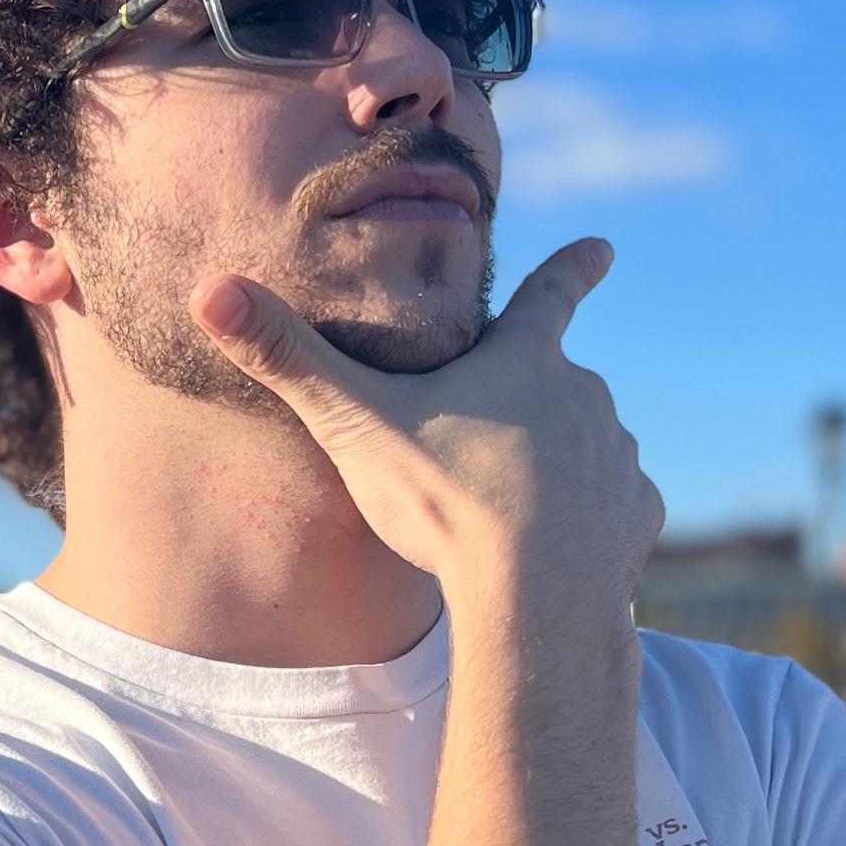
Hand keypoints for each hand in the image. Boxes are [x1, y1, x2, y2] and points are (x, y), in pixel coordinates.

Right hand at [189, 238, 662, 609]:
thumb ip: (288, 361)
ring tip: (517, 512)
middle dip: (534, 404)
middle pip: (560, 384)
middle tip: (492, 446)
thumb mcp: (356, 425)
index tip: (605, 247)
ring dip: (562, 466)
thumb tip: (208, 288)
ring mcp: (618, 456)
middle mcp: (586, 395)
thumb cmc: (445, 502)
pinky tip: (560, 552)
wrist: (534, 597)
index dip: (575, 267)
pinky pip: (616, 511)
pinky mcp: (637, 518)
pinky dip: (593, 524)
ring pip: (590, 447)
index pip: (551, 293)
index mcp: (525, 360)